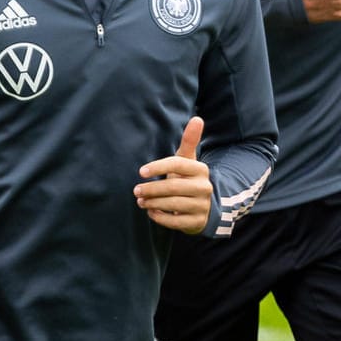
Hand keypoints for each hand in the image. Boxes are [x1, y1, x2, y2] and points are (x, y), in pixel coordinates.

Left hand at [136, 117, 212, 234]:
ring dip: (153, 203)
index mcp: (201, 170)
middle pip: (173, 186)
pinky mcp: (197, 222)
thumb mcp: (189, 161)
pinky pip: (175, 221)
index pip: (178, 164)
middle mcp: (204, 187)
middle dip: (152, 189)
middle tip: (136, 191)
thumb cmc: (188, 179)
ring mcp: (202, 206)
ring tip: (141, 201)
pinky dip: (160, 217)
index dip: (158, 167)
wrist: (205, 207)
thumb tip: (197, 118)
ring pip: (173, 204)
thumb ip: (190, 140)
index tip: (141, 172)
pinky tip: (151, 212)